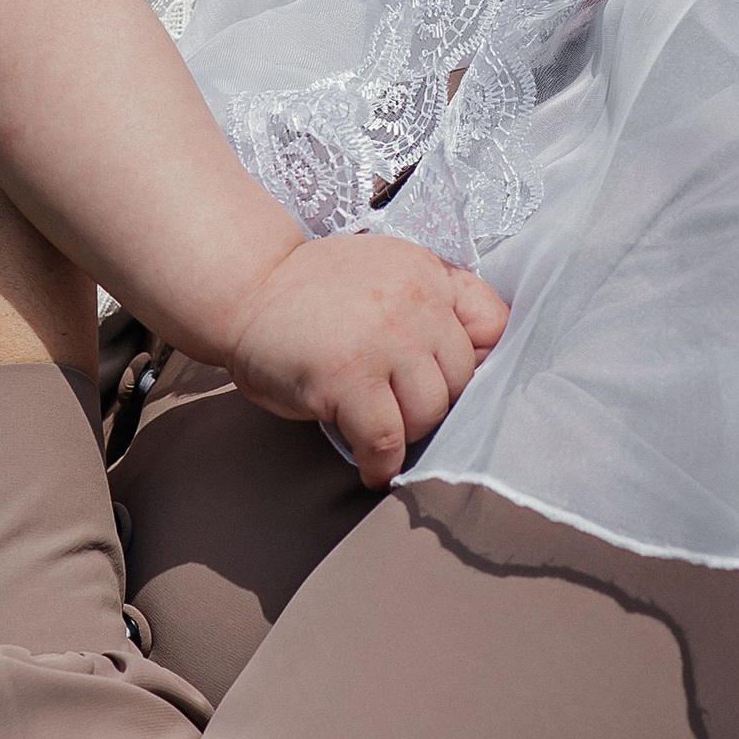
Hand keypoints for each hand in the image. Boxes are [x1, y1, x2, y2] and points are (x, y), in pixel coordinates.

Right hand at [226, 229, 508, 486]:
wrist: (245, 288)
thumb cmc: (314, 292)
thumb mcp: (386, 271)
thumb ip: (432, 301)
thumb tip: (480, 363)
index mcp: (427, 273)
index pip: (493, 325)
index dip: (477, 361)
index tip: (448, 380)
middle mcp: (413, 303)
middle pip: (461, 379)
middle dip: (433, 401)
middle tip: (399, 408)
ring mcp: (382, 341)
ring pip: (430, 414)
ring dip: (407, 432)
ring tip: (380, 429)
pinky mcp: (347, 379)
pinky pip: (386, 439)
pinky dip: (380, 463)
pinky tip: (370, 467)